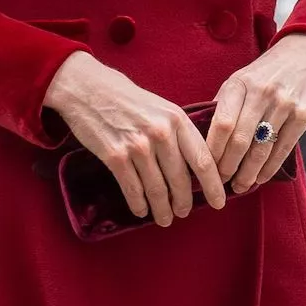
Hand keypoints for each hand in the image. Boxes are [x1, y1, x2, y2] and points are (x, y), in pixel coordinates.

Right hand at [44, 52, 226, 225]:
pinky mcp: (115, 157)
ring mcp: (138, 146)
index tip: (219, 202)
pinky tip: (141, 210)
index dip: (213, 186)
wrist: (86, 88)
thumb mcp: (159, 106)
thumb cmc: (125, 97)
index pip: (203, 159)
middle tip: (184, 211)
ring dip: (163, 209)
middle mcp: (160, 133)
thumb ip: (176, 130)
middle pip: (181, 180)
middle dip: (184, 202)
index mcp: (176, 118)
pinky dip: (139, 205)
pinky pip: (133, 190)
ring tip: (165, 218)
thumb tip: (193, 162)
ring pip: (158, 190)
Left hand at [205, 33, 305, 192]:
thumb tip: (201, 137)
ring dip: (248, 173)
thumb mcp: (242, 78)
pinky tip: (261, 177)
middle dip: (228, 167)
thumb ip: (225, 104)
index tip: (205, 168)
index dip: (213, 150)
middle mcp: (261, 92)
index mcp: (239, 83)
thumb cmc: (267, 72)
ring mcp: (284, 103)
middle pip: (239, 139)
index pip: (221, 123)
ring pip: (261, 148)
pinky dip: (270, 168)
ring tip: (240, 185)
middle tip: (220, 183)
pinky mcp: (303, 114)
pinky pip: (283, 148)